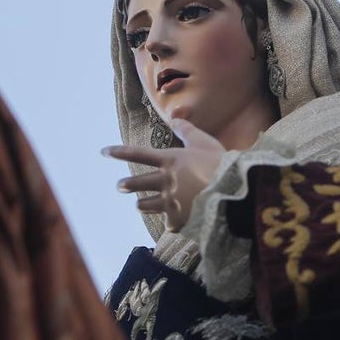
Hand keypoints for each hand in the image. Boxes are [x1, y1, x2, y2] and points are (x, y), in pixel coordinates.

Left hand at [104, 118, 225, 231]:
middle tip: (120, 185)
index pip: (138, 154)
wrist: (235, 192)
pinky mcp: (177, 219)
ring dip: (142, 203)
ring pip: (144, 204)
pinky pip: (168, 222)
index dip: (119, 152)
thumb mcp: (204, 143)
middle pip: (135, 183)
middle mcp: (165, 181)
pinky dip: (171, 221)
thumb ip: (187, 130)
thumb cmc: (221, 164)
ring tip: (141, 203)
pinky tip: (176, 221)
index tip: (103, 152)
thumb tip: (174, 117)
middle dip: (125, 185)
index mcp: (170, 160)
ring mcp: (169, 201)